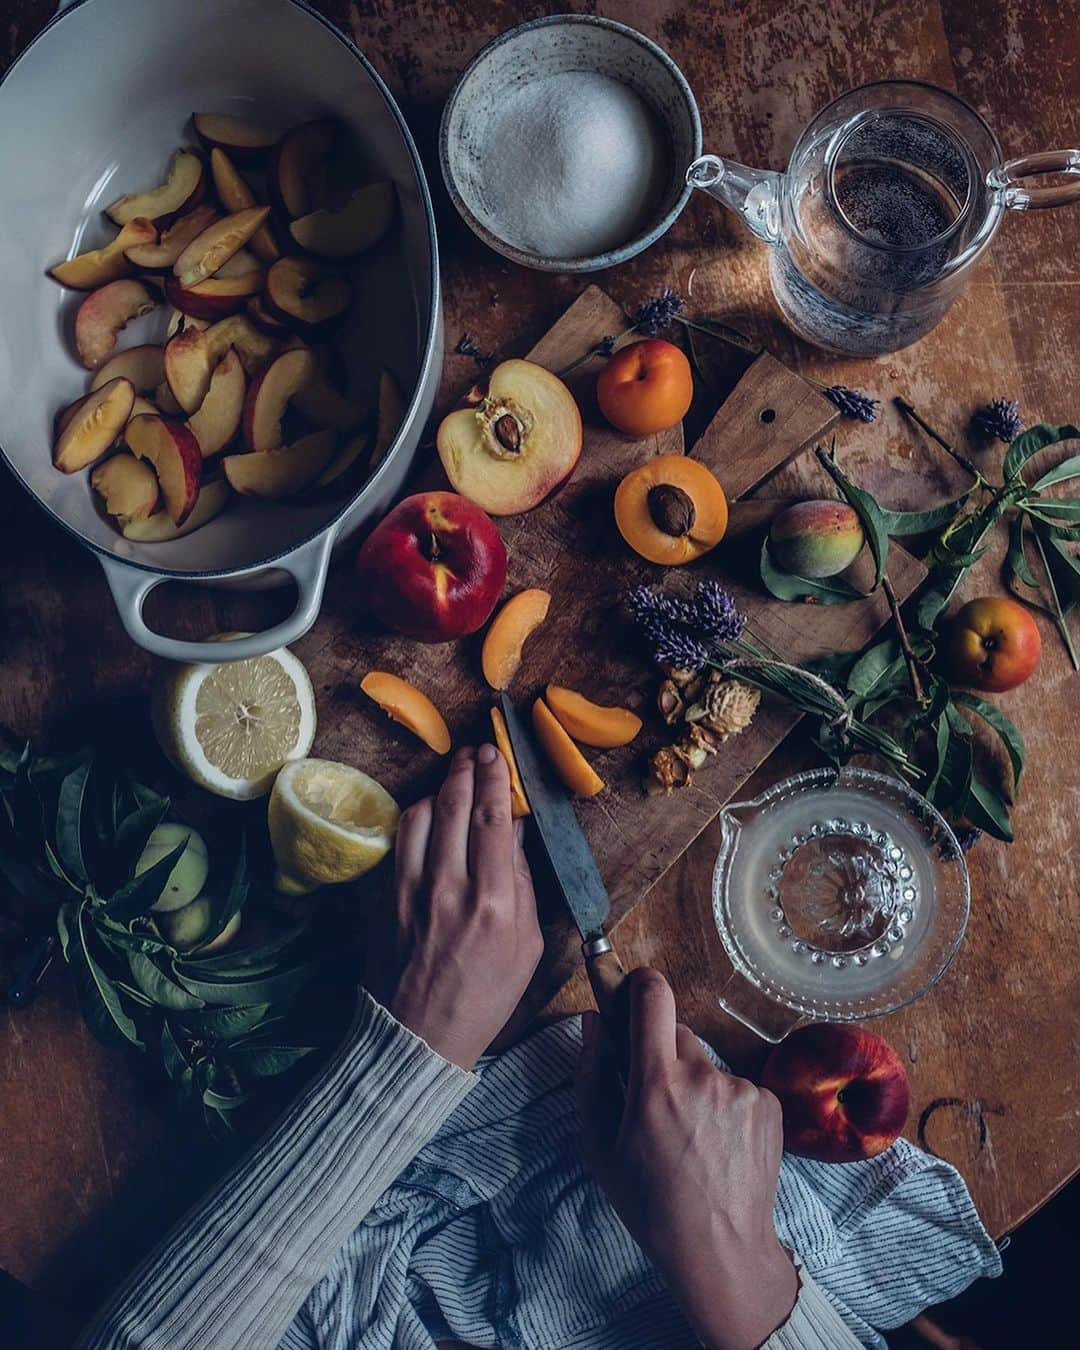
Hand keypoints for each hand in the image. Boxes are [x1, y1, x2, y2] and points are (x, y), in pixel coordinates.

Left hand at [389, 744, 542, 1069]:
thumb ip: (522, 884)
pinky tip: (427, 818)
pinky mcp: (381, 898)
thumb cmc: (484, 996)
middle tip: (476, 752)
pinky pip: (396, 841)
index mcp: (492, 904)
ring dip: (438, 790)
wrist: (419, 1036)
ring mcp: (407, 892)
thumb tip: (515, 832)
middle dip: (466, 770)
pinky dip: (413, 820)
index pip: (493, 820)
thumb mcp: (527, 947)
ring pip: (418, 816)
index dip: (496, 779)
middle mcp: (447, 890)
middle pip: (453, 806)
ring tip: (453, 783)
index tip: (499, 755)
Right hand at [576, 968, 797, 1349]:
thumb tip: (593, 1022)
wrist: (721, 1251)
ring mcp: (741, 1089)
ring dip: (696, 1085)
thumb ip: (591, 1075)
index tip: (631, 995)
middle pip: (677, 1033)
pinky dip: (725, 1105)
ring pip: (707, 1064)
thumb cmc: (651, 1205)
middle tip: (657, 1104)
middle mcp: (702, 1076)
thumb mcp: (599, 1147)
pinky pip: (736, 1086)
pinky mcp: (769, 1104)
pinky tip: (719, 1145)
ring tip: (692, 1138)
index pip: (652, 997)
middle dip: (662, 1055)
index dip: (639, 987)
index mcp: (656, 1083)